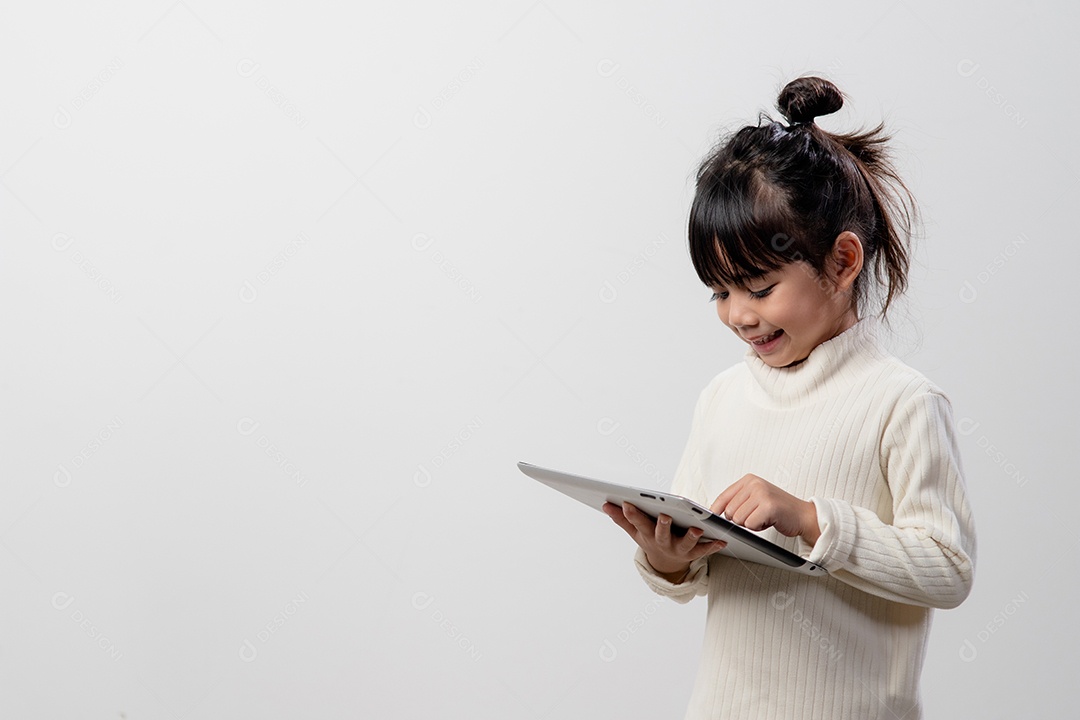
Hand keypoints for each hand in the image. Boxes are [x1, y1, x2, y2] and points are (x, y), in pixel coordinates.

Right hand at [602, 501, 726, 580]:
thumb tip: (605, 504)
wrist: (668, 564)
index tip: (628, 502)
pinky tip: (722, 540)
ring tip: (697, 529)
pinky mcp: (694, 553)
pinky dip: (713, 546)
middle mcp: (662, 543)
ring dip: (691, 537)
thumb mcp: (635, 531)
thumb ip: (622, 518)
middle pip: (661, 534)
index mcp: (647, 535)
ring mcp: (678, 549)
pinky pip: (704, 550)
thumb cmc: (651, 539)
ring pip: (685, 544)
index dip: (632, 514)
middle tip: (665, 516)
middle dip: (663, 526)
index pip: (638, 523)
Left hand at [710, 473, 820, 544]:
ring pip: (738, 519)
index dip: (716, 510)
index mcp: (749, 480)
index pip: (723, 497)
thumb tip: (716, 511)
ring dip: (750, 524)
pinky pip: (750, 524)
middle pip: (729, 511)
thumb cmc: (778, 509)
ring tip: (763, 517)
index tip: (712, 517)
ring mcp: (762, 494)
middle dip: (740, 520)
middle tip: (756, 516)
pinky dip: (758, 528)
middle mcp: (754, 484)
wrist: (803, 515)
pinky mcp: (768, 506)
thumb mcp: (755, 499)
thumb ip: (737, 501)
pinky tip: (769, 521)